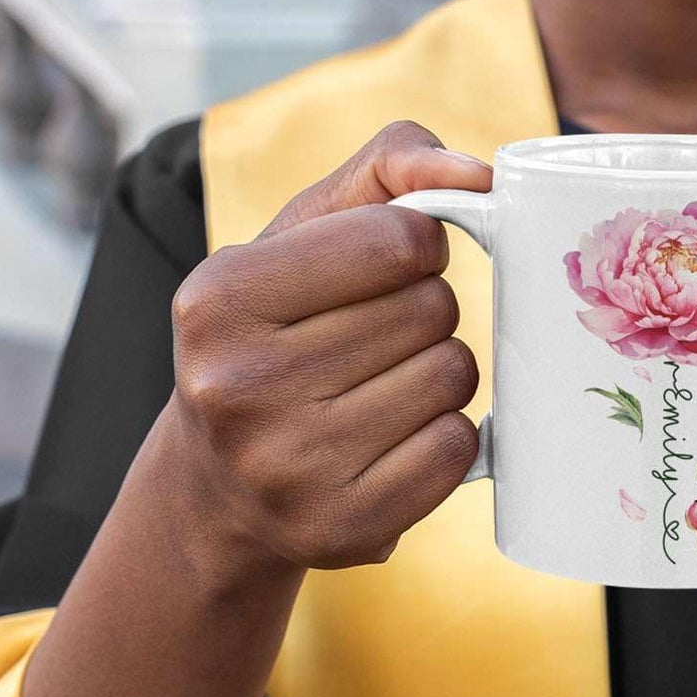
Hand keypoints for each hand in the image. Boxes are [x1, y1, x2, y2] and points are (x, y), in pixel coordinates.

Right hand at [156, 120, 493, 576]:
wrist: (219, 485)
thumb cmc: (278, 329)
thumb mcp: (304, 232)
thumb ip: (390, 167)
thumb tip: (477, 175)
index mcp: (218, 297)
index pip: (399, 238)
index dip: (417, 244)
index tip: (389, 263)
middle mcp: (237, 386)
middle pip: (432, 310)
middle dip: (426, 309)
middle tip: (378, 334)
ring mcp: (286, 469)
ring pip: (453, 377)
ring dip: (440, 369)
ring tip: (383, 383)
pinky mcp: (341, 529)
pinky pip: (458, 449)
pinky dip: (445, 434)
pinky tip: (395, 436)